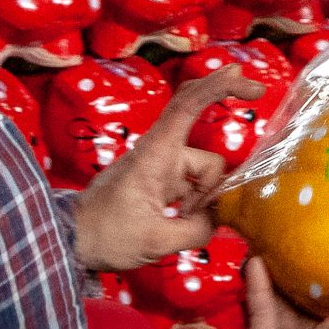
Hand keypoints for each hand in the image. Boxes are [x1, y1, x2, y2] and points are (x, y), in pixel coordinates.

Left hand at [73, 65, 260, 273]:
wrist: (70, 240)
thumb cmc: (106, 233)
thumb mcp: (156, 241)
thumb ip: (196, 230)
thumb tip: (218, 221)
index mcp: (156, 154)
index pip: (188, 105)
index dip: (221, 87)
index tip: (254, 87)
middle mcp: (161, 153)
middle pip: (205, 141)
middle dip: (224, 108)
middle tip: (258, 92)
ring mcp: (160, 168)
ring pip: (203, 172)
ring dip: (205, 197)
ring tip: (181, 223)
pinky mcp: (159, 183)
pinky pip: (192, 184)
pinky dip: (199, 200)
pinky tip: (188, 219)